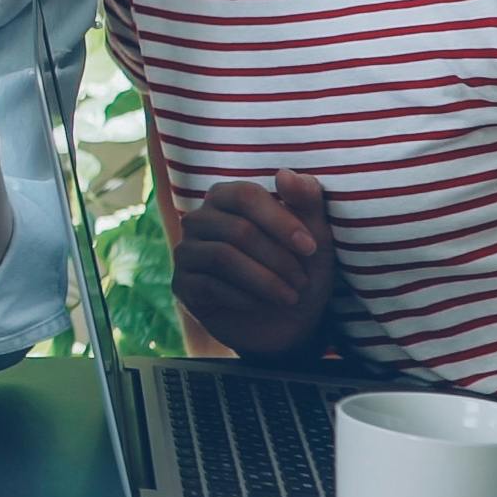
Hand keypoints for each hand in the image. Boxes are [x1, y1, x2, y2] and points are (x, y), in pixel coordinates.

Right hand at [172, 170, 333, 356]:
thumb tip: (286, 173)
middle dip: (277, 259)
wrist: (285, 323)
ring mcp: (186, 251)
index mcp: (226, 198)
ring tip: (290, 296)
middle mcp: (199, 219)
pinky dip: (244, 297)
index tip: (310, 247)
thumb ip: (306, 201)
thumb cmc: (299, 270)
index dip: (280, 220)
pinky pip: (210, 286)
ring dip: (264, 280)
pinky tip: (261, 304)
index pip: (246, 195)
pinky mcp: (182, 284)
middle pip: (237, 230)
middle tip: (302, 281)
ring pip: (223, 257)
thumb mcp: (314, 236)